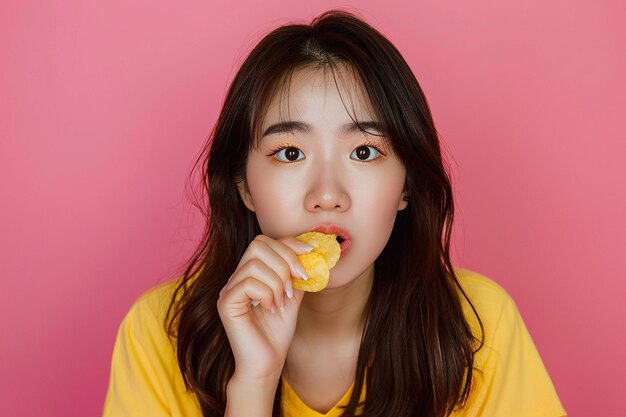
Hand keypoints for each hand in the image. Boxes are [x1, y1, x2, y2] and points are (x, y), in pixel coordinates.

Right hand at [217, 234, 310, 381]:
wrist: (266, 364)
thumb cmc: (276, 334)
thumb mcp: (292, 297)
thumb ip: (296, 275)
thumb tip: (311, 253)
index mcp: (250, 274)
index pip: (265, 243)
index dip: (288, 243)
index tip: (310, 251)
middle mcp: (236, 279)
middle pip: (258, 245)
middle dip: (285, 259)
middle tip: (298, 281)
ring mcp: (228, 290)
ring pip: (255, 264)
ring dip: (277, 281)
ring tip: (283, 301)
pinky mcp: (226, 304)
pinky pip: (248, 283)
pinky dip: (267, 293)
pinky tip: (272, 309)